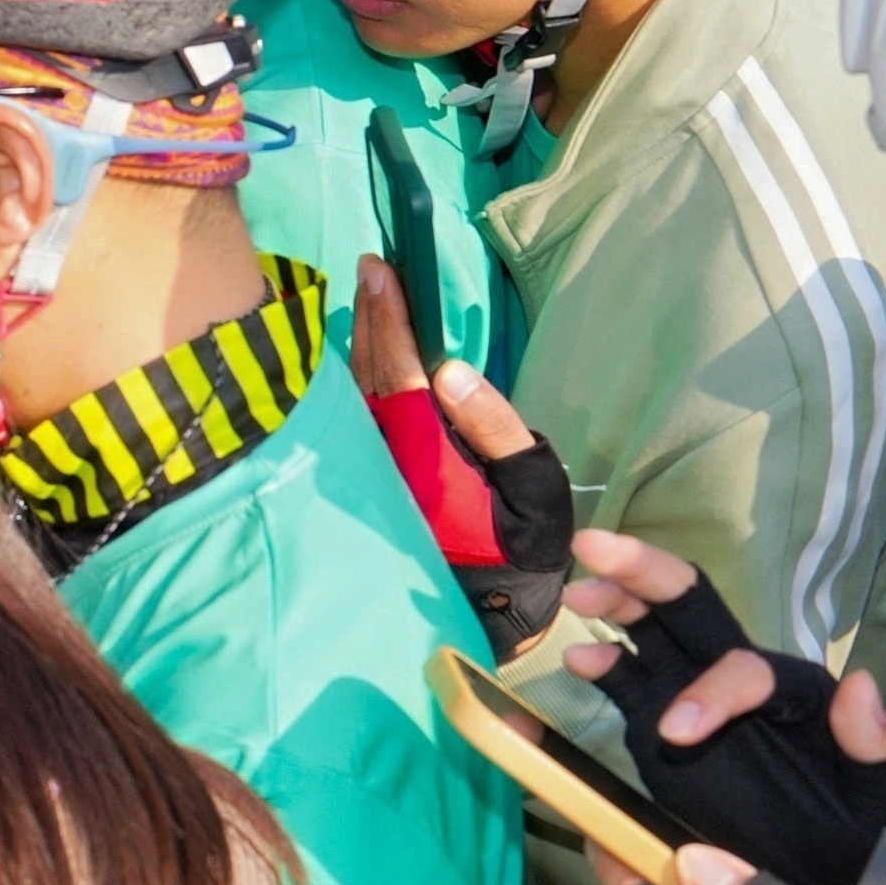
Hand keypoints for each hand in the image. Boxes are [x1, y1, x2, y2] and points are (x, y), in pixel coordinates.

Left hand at [354, 256, 572, 647]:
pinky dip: (356, 376)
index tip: (379, 270)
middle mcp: (386, 459)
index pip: (396, 372)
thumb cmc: (523, 550)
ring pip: (352, 393)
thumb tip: (451, 370)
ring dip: (357, 341)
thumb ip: (495, 427)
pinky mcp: (370, 483)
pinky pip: (355, 416)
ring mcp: (372, 471)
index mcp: (425, 453)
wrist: (496, 615)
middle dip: (366, 317)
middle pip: (364, 373)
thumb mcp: (533, 488)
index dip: (385, 318)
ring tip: (366, 296)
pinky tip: (360, 353)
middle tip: (370, 269)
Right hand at [561, 529, 885, 884]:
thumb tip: (859, 684)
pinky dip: (599, 665)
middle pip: (692, 608)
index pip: (746, 670)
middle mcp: (741, 682)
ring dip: (613, 603)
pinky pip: (624, 685)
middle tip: (594, 547)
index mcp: (798, 693)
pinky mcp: (657, 727)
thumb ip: (876, 749)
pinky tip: (578, 660)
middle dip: (645, 572)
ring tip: (577, 599)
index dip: (707, 692)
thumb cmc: (859, 847)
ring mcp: (692, 699)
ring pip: (651, 630)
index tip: (674, 736)